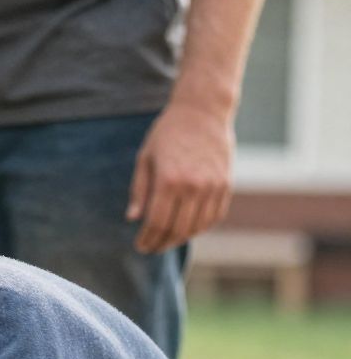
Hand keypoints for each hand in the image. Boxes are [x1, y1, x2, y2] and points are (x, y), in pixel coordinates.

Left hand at [126, 99, 234, 254]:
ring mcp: (213, 186)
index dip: (148, 239)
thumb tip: (133, 219)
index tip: (141, 246)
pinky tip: (188, 229)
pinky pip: (214, 217)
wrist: (203, 111)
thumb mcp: (145, 158)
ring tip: (167, 240)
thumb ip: (139, 190)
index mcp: (169, 179)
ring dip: (180, 239)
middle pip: (177, 230)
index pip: (157, 223)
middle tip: (152, 248)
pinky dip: (201, 228)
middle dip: (162, 244)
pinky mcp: (226, 184)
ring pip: (197, 227)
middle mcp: (193, 185)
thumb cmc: (168, 133)